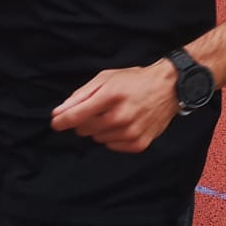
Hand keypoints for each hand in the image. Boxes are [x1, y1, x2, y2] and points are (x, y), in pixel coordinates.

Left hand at [51, 59, 178, 151]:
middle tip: (97, 109)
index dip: (61, 121)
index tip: (55, 122)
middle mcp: (121, 116)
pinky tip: (124, 124)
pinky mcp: (139, 143)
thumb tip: (58, 112)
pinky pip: (112, 146)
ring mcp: (131, 132)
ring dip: (100, 129)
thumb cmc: (134, 81)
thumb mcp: (106, 78)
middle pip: (84, 129)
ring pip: (97, 139)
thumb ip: (80, 95)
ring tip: (114, 115)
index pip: (76, 116)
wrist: (169, 88)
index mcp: (111, 96)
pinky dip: (113, 137)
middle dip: (84, 120)